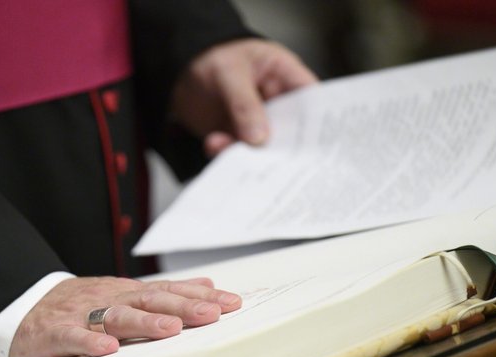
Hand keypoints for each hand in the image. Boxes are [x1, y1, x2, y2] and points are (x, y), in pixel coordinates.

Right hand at [9, 276, 241, 356]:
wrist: (21, 305)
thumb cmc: (79, 305)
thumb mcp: (123, 293)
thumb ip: (164, 292)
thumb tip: (208, 284)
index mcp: (127, 293)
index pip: (169, 291)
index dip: (200, 296)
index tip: (233, 303)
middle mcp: (109, 299)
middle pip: (149, 300)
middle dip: (182, 307)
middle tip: (213, 314)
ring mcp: (81, 315)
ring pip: (115, 316)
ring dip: (144, 323)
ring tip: (170, 330)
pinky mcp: (54, 332)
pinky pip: (72, 337)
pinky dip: (89, 343)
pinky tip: (107, 351)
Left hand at [170, 39, 316, 156]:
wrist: (178, 70)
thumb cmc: (211, 55)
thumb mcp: (229, 72)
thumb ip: (244, 104)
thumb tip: (259, 138)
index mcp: (283, 75)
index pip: (310, 99)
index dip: (317, 121)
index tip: (315, 145)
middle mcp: (274, 102)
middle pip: (289, 131)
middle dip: (281, 148)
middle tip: (273, 162)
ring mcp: (255, 121)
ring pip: (262, 146)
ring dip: (247, 153)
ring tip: (228, 148)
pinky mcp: (235, 135)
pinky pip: (237, 150)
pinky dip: (226, 153)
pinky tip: (214, 145)